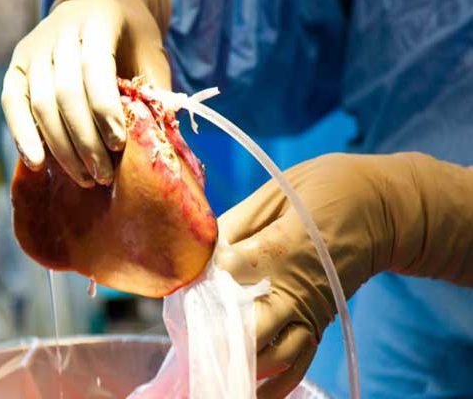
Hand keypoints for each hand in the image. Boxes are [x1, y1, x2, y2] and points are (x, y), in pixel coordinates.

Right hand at [1, 0, 170, 186]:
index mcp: (97, 24)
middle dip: (85, 142)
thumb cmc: (132, 38)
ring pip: (40, 104)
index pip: (95, 70)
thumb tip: (160, 139)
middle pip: (65, 94)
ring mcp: (34, 50)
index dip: (105, 111)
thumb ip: (155, 91)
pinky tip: (37, 163)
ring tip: (85, 178)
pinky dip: (22, 135)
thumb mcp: (151, 56)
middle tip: (104, 175)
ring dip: (61, 148)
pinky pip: (12, 103)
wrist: (99, 7)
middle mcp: (59, 34)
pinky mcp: (18, 66)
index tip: (119, 145)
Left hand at [216, 153, 472, 397]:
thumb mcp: (278, 193)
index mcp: (281, 246)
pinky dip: (276, 385)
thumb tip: (203, 249)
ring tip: (211, 369)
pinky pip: (299, 364)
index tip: (187, 281)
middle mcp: (294, 285)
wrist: (381, 209)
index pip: (231, 270)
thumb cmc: (326, 190)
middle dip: (217, 337)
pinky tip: (252, 392)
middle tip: (191, 341)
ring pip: (272, 354)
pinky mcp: (319, 321)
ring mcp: (309, 309)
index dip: (204, 278)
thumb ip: (237, 223)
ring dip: (241, 365)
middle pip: (249, 326)